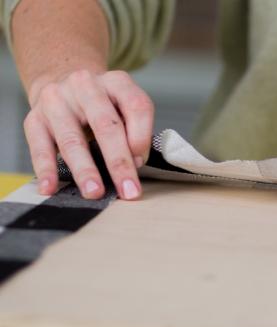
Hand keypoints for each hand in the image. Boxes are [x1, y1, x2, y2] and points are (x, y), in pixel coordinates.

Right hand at [24, 69, 153, 199]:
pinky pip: (40, 146)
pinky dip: (45, 169)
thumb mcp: (126, 108)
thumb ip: (136, 131)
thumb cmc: (105, 107)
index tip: (141, 164)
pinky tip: (50, 188)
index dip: (141, 137)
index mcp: (117, 82)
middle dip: (118, 162)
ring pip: (72, 139)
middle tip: (127, 190)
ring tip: (94, 192)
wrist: (64, 85)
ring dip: (85, 170)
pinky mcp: (34, 117)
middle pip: (105, 125)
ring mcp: (57, 100)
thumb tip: (134, 163)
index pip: (136, 106)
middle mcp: (86, 85)